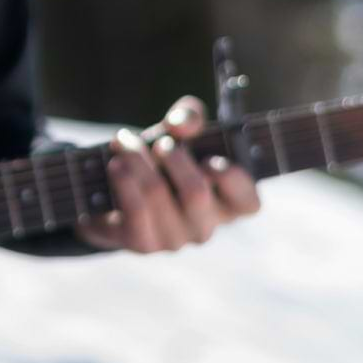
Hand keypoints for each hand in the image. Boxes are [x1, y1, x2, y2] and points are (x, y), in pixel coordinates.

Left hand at [76, 96, 260, 252]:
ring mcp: (174, 240)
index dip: (232, 181)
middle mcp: (204, 227)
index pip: (249, 203)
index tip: (210, 160)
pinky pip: (134, 210)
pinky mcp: (143, 244)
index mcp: (226, 204)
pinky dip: (123, 180)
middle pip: (196, 193)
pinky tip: (115, 164)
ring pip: (157, 194)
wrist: (113, 193)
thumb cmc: (159, 160)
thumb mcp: (179, 132)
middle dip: (173, 158)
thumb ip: (189, 118)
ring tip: (123, 142)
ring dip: (136, 159)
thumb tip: (181, 124)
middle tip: (160, 143)